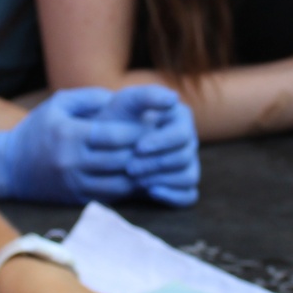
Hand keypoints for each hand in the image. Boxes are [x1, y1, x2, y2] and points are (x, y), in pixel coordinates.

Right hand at [0, 87, 141, 202]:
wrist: (9, 168)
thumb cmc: (37, 130)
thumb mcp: (59, 104)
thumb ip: (91, 98)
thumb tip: (124, 98)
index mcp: (69, 135)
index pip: (114, 135)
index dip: (137, 130)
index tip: (153, 123)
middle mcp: (72, 162)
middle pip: (121, 159)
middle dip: (145, 151)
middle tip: (162, 143)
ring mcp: (75, 183)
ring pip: (121, 182)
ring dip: (141, 172)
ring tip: (155, 160)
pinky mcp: (78, 199)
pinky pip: (112, 196)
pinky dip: (129, 186)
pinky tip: (139, 175)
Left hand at [102, 85, 199, 206]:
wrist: (104, 145)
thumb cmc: (115, 121)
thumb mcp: (125, 103)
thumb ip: (147, 96)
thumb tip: (173, 98)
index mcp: (181, 118)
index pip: (182, 134)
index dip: (161, 142)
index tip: (137, 147)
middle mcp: (188, 140)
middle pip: (184, 156)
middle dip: (155, 163)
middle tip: (129, 168)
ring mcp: (188, 162)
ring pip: (188, 176)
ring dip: (161, 179)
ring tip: (135, 179)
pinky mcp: (182, 183)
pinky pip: (189, 195)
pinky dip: (173, 195)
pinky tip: (151, 192)